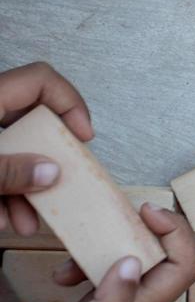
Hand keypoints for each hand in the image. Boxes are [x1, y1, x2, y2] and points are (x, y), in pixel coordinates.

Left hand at [0, 63, 92, 234]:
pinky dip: (2, 194)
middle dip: (46, 161)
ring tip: (26, 221)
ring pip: (12, 153)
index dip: (69, 103)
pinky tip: (2, 221)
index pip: (41, 80)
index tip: (80, 136)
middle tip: (59, 180)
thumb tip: (51, 172)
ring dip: (23, 189)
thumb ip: (9, 171)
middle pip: (31, 123)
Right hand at [64, 204, 194, 301]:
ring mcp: (123, 301)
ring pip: (132, 260)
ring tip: (72, 263)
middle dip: (137, 236)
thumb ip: (113, 299)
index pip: (187, 266)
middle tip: (118, 221)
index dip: (177, 233)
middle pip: (164, 256)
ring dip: (103, 251)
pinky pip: (105, 272)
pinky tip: (64, 275)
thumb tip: (132, 264)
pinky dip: (85, 267)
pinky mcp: (103, 301)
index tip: (148, 212)